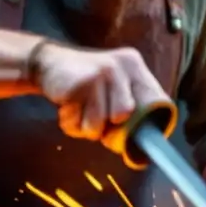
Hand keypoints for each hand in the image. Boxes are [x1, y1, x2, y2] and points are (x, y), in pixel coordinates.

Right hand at [30, 42, 168, 152]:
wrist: (49, 62)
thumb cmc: (87, 83)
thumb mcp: (114, 85)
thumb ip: (130, 105)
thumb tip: (142, 143)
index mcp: (134, 65)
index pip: (156, 100)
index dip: (145, 123)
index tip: (133, 135)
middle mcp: (122, 65)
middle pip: (126, 116)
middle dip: (109, 127)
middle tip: (97, 119)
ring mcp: (101, 73)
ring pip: (100, 124)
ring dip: (86, 127)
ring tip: (80, 110)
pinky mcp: (80, 84)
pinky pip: (79, 124)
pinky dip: (71, 124)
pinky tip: (68, 108)